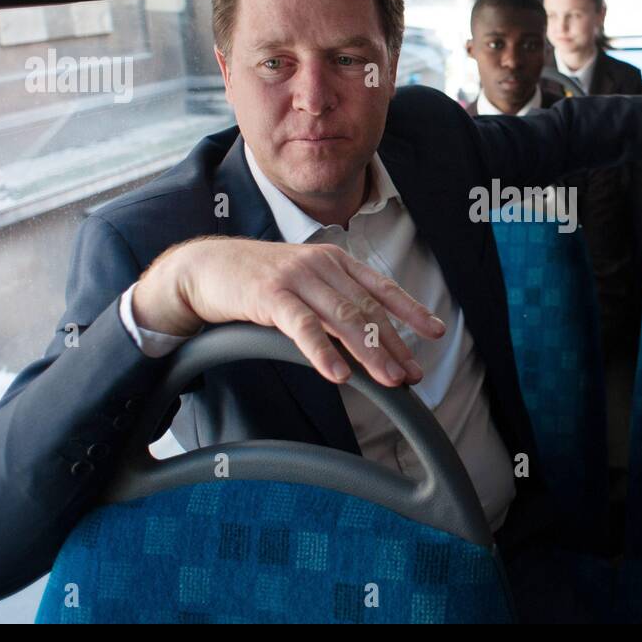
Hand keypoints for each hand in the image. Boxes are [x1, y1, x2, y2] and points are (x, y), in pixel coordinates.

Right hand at [133, 237, 444, 385]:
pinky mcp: (270, 296)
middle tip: (412, 375)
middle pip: (368, 310)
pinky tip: (339, 375)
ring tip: (389, 380)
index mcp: (335, 260)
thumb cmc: (256, 280)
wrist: (204, 267)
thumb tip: (366, 336)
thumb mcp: (303, 283)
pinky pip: (303, 328)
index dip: (411, 311)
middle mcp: (322, 265)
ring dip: (370, 353)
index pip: (382, 288)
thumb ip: (333, 302)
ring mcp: (297, 278)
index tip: (436, 332)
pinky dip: (323, 353)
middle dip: (394, 345)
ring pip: (344, 319)